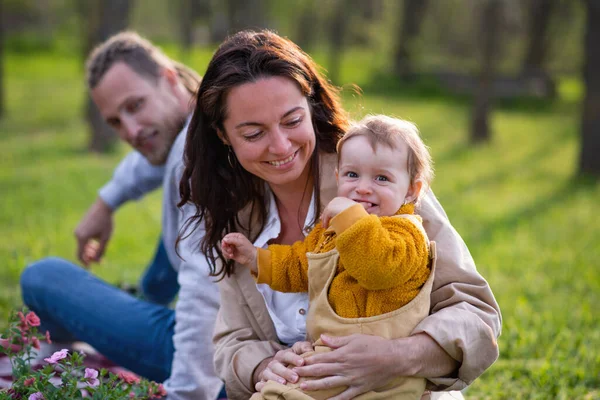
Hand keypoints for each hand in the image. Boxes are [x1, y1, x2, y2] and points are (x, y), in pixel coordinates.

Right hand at [74, 198, 113, 266]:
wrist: (104, 206)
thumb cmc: (106, 222)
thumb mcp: (105, 238)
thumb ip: (101, 251)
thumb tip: (96, 261)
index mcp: (82, 238)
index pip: (80, 255)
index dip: (85, 263)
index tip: (91, 268)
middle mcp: (77, 234)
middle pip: (81, 250)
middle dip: (90, 256)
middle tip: (101, 260)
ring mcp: (78, 229)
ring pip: (82, 244)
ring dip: (90, 250)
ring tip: (100, 251)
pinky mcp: (80, 226)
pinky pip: (83, 238)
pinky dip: (89, 243)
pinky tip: (97, 243)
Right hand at [221, 233, 257, 271]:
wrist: (251, 258)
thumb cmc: (248, 248)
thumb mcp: (240, 242)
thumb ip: (231, 240)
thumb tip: (224, 239)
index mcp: (236, 236)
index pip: (227, 237)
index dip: (224, 241)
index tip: (225, 245)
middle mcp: (233, 242)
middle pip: (224, 243)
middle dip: (225, 247)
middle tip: (230, 250)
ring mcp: (232, 248)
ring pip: (224, 249)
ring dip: (226, 252)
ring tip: (231, 254)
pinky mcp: (231, 254)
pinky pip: (225, 254)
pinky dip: (227, 255)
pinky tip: (231, 256)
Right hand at [253, 341, 313, 391]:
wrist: (276, 367)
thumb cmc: (291, 360)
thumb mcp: (297, 351)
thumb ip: (304, 348)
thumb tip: (310, 349)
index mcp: (282, 355)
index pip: (287, 355)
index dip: (294, 358)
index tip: (302, 362)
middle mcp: (273, 363)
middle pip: (277, 366)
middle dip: (286, 372)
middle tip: (295, 378)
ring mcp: (266, 373)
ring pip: (267, 375)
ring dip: (275, 379)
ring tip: (284, 383)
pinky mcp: (262, 382)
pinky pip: (259, 384)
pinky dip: (262, 387)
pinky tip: (268, 389)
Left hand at [292, 334, 409, 399]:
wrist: (393, 358)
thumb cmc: (375, 345)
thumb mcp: (355, 338)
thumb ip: (337, 340)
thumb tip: (322, 339)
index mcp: (342, 354)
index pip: (321, 358)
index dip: (308, 360)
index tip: (297, 362)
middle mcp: (344, 367)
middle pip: (321, 371)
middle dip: (306, 373)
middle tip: (293, 375)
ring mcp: (351, 379)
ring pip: (329, 384)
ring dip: (315, 386)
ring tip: (303, 388)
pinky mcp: (359, 388)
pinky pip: (345, 396)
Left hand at [321, 197, 356, 227]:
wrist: (355, 213)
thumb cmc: (357, 213)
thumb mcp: (355, 210)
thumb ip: (350, 211)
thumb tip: (351, 213)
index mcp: (342, 199)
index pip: (335, 205)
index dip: (333, 211)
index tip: (330, 216)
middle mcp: (336, 200)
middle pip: (329, 208)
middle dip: (326, 215)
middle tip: (325, 221)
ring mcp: (332, 204)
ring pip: (327, 213)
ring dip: (325, 220)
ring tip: (325, 226)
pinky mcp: (329, 210)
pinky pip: (326, 217)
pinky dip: (325, 222)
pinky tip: (326, 227)